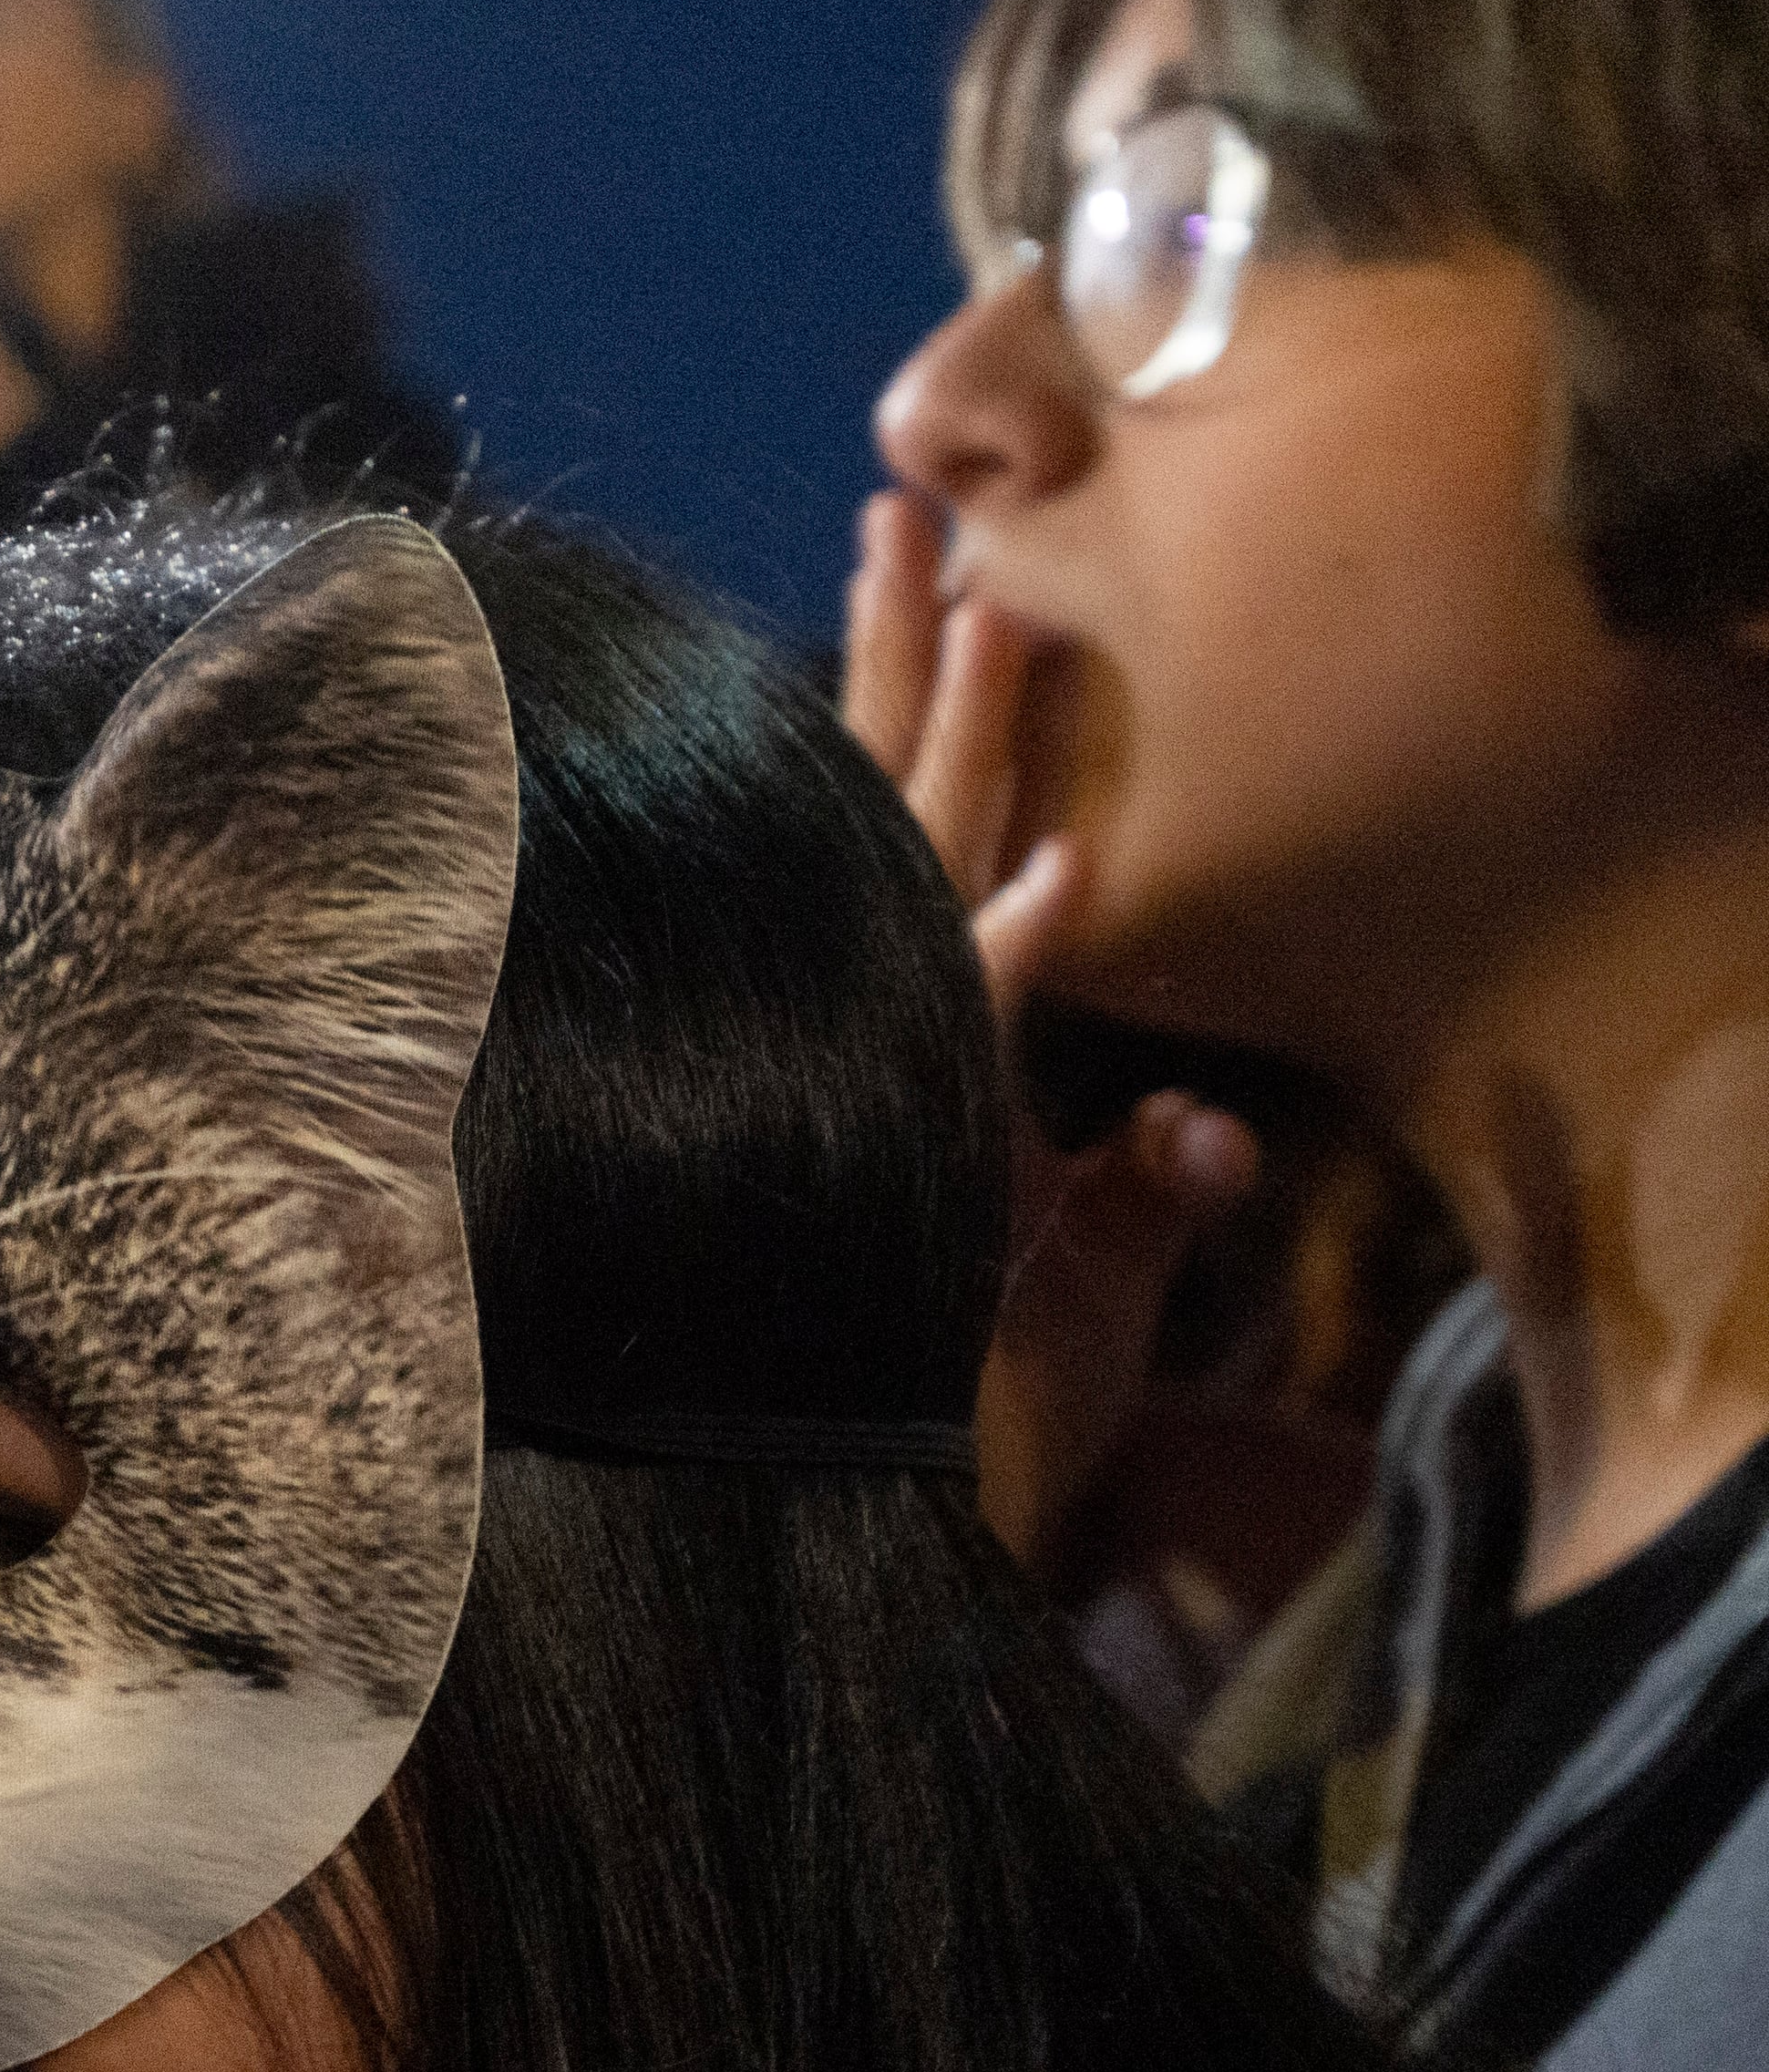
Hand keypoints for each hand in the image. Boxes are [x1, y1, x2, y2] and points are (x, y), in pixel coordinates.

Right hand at [847, 489, 1258, 1570]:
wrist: (862, 1554)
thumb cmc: (958, 1440)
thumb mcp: (1079, 1300)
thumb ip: (1138, 1201)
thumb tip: (1210, 1130)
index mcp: (906, 1054)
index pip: (895, 849)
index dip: (906, 714)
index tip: (919, 575)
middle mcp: (886, 1048)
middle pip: (893, 819)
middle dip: (907, 666)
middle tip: (916, 516)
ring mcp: (895, 1097)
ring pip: (920, 889)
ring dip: (959, 754)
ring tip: (990, 610)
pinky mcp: (924, 1175)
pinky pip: (972, 1042)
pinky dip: (1016, 961)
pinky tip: (1064, 870)